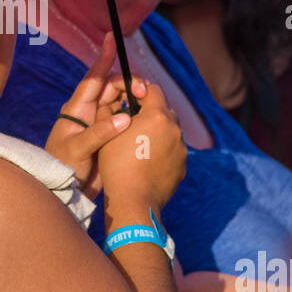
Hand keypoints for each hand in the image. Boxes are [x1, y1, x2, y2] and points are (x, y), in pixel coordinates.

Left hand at [45, 33, 143, 199]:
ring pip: (123, 103)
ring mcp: (101, 124)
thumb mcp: (78, 149)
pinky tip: (148, 117)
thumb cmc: (62, 167)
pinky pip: (126, 119)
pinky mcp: (110, 137)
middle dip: (130, 84)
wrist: (64, 192)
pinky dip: (137, 115)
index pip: (93, 77)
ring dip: (135, 99)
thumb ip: (100, 132)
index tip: (112, 37)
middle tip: (144, 93)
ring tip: (149, 104)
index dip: (103, 57)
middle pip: (114, 87)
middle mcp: (90, 112)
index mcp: (77, 108)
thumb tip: (126, 116)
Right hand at [98, 81, 185, 210]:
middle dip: (151, 113)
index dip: (141, 92)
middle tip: (134, 124)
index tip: (131, 99)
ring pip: (170, 132)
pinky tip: (148, 162)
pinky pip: (173, 151)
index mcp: (157, 116)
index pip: (153, 90)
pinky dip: (163, 152)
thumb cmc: (116, 165)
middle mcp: (174, 129)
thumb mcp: (108, 133)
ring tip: (141, 146)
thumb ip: (112, 111)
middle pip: (165, 111)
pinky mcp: (183, 166)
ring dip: (159, 133)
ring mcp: (181, 149)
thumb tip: (116, 101)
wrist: (133, 201)